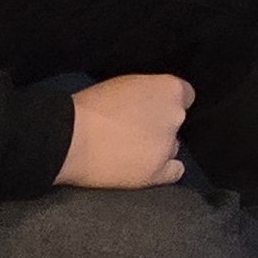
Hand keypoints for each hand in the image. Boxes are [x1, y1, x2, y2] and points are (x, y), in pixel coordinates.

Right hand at [54, 73, 192, 188]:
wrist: (71, 138)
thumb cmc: (91, 105)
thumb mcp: (126, 84)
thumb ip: (147, 93)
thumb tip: (151, 104)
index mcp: (170, 89)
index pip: (185, 95)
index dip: (167, 102)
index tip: (152, 107)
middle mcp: (175, 116)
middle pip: (176, 121)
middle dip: (160, 124)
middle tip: (136, 129)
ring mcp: (168, 146)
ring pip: (172, 146)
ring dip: (158, 147)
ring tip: (132, 150)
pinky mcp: (157, 172)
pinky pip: (174, 171)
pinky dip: (164, 170)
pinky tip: (147, 167)